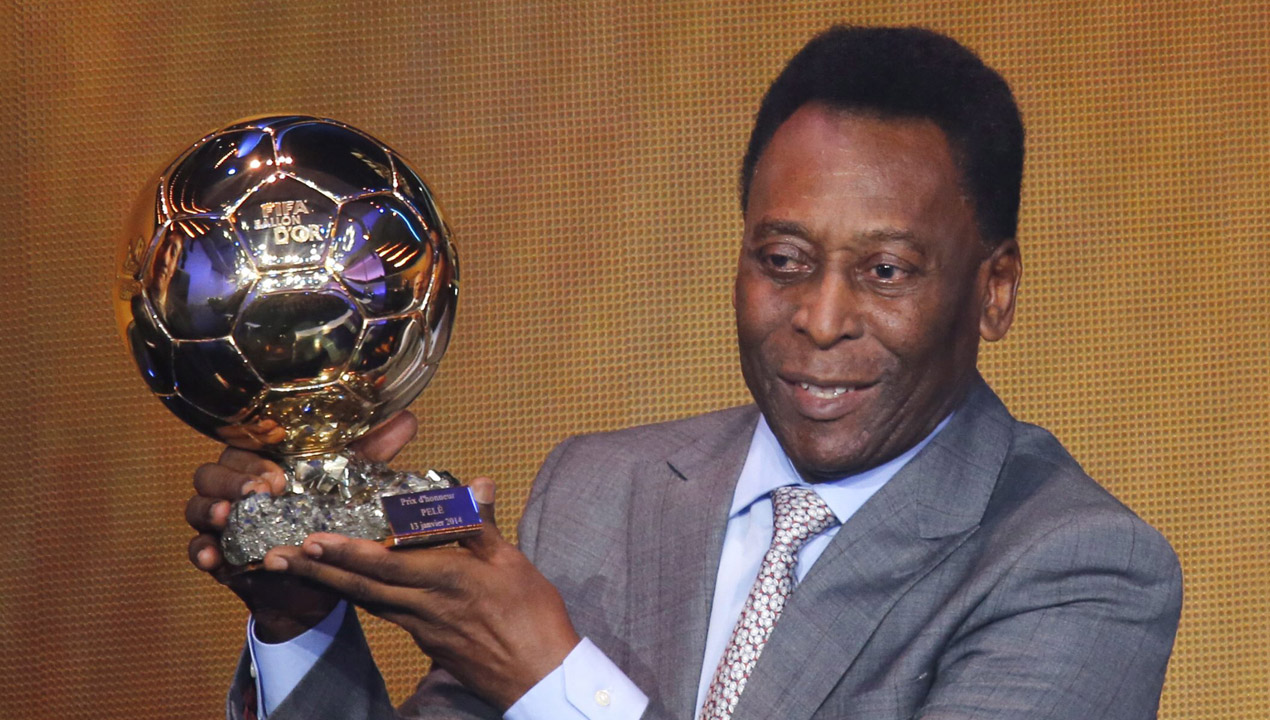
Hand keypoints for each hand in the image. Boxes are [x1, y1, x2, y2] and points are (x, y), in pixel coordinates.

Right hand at [185, 411, 420, 640]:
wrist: (319, 578)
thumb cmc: (330, 519)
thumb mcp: (352, 485)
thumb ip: (374, 453)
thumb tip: (406, 419)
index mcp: (264, 462)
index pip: (244, 445)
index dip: (254, 456)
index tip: (278, 474)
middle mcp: (236, 486)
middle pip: (212, 471)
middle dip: (231, 480)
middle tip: (257, 493)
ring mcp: (221, 520)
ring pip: (196, 504)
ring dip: (208, 508)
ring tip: (225, 516)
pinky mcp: (218, 553)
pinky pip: (194, 549)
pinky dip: (201, 551)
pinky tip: (213, 558)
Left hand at [260, 477, 581, 710]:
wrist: (539, 676)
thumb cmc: (532, 615)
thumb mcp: (513, 562)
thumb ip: (483, 524)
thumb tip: (477, 483)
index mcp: (447, 579)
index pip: (386, 564)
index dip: (346, 552)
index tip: (312, 539)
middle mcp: (424, 605)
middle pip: (361, 587)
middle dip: (315, 571)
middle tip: (274, 558)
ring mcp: (421, 628)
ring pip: (367, 601)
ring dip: (330, 583)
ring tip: (294, 567)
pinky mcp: (426, 642)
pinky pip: (385, 613)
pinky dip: (360, 597)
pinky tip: (347, 587)